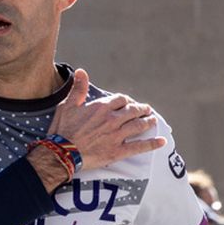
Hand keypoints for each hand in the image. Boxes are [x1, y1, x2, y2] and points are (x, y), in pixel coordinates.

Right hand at [44, 70, 165, 173]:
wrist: (61, 153)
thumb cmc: (62, 130)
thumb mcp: (67, 105)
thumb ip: (78, 88)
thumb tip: (81, 71)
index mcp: (101, 107)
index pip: (121, 99)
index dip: (127, 100)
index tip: (128, 103)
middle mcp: (112, 119)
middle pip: (133, 111)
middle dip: (141, 109)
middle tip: (146, 110)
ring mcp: (117, 135)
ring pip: (138, 125)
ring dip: (148, 121)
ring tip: (153, 120)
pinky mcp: (118, 151)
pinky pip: (139, 146)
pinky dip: (152, 144)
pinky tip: (162, 141)